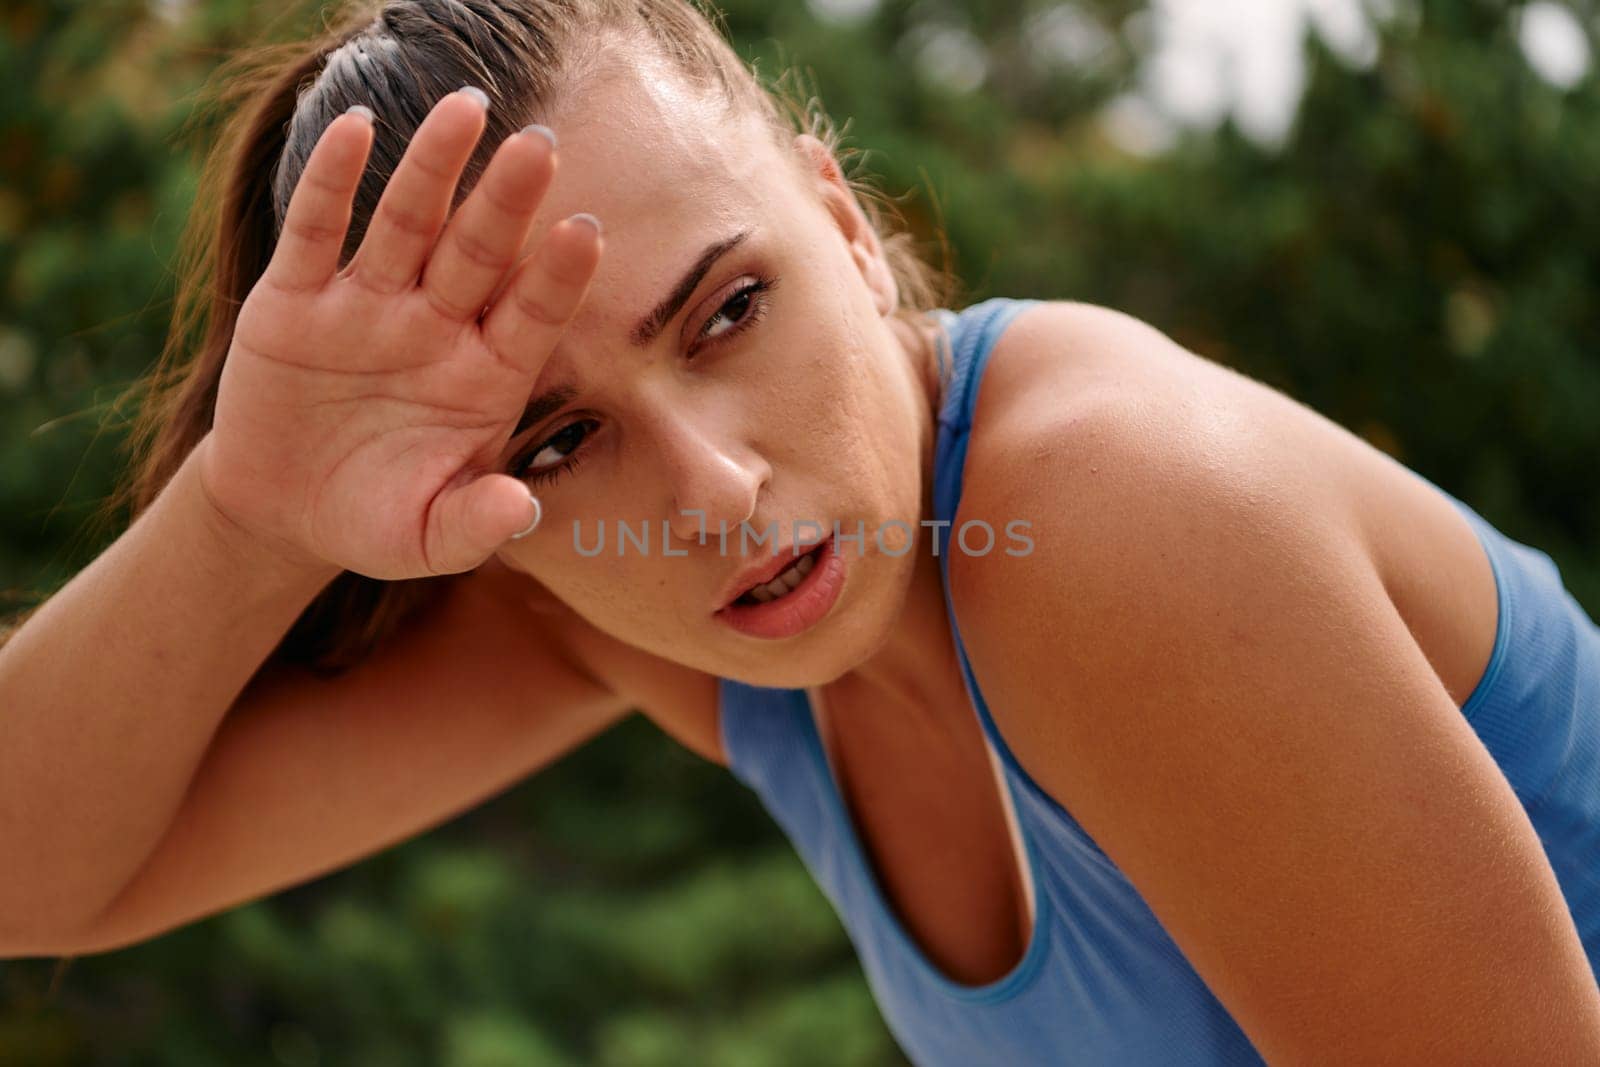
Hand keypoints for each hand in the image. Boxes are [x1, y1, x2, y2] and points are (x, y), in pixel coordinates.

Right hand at [197, 88, 599, 578]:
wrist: (282, 512)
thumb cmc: (374, 520)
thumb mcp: (424, 539)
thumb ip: (474, 526)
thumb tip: (519, 508)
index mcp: (484, 376)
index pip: (531, 315)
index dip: (557, 278)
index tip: (587, 233)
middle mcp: (436, 326)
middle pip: (478, 252)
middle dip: (507, 202)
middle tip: (540, 145)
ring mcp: (368, 305)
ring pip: (408, 223)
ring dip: (434, 168)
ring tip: (464, 109)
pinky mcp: (296, 299)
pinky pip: (316, 231)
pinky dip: (332, 183)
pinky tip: (355, 131)